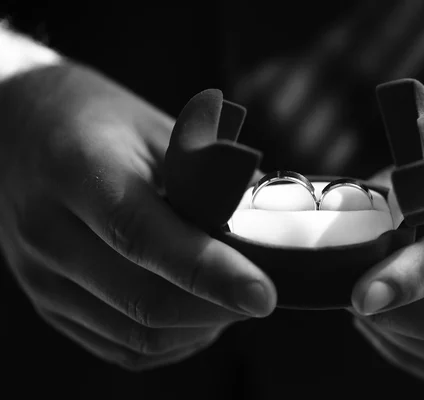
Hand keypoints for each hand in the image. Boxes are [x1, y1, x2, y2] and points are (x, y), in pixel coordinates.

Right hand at [0, 63, 276, 369]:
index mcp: (76, 169)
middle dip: (217, 307)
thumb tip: (265, 227)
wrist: (20, 133)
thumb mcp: (155, 128)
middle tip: (262, 294)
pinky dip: (172, 340)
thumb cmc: (99, 123)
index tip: (263, 293)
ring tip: (234, 302)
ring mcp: (41, 276)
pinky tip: (198, 316)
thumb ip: (206, 177)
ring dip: (200, 327)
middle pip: (143, 298)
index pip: (143, 234)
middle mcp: (48, 231)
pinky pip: (120, 345)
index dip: (210, 270)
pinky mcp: (49, 303)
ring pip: (135, 334)